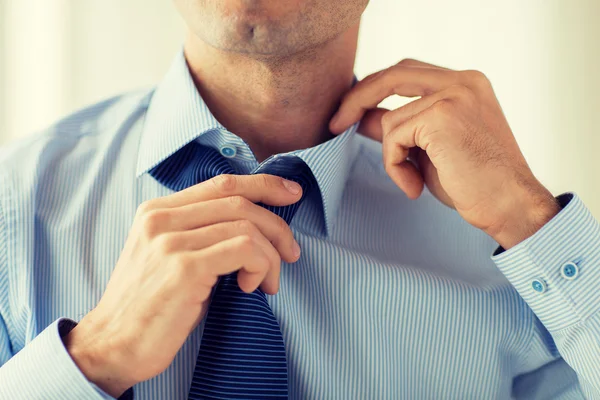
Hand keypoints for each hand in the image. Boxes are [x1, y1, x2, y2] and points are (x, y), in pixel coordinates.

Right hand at [63, 174, 302, 396]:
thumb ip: (203, 232)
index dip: (263, 184)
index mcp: (157, 210)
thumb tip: (257, 226)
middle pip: (239, 202)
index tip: (291, 193)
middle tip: (291, 253)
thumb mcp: (172, 256)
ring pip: (246, 226)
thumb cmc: (152, 305)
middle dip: (277, 226)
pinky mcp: (184, 267)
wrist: (113, 345)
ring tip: (268, 283)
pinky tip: (250, 287)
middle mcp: (161, 219)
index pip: (222, 184)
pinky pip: (245, 249)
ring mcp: (170, 241)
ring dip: (271, 256)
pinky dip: (260, 266)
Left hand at [330, 59, 559, 248]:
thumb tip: (362, 117)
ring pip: (390, 119)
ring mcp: (454, 95)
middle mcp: (462, 81)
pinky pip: (393, 137)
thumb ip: (401, 128)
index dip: (373, 89)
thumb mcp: (429, 150)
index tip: (348, 113)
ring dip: (391, 157)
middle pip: (393, 75)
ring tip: (412, 182)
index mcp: (465, 84)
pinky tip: (414, 187)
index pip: (407, 73)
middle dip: (357, 98)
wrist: (510, 207)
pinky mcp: (442, 115)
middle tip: (334, 124)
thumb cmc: (475, 184)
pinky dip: (394, 165)